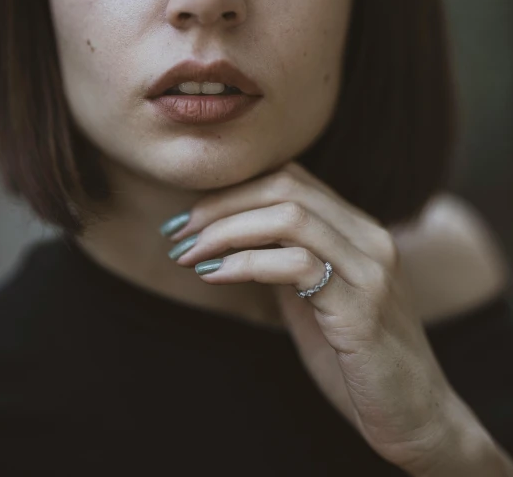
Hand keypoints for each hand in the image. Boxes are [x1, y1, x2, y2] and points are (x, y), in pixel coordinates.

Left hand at [166, 160, 458, 472]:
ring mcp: (370, 268)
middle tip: (177, 232)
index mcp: (358, 228)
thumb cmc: (357, 358)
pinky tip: (213, 276)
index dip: (234, 188)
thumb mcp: (316, 297)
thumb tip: (230, 236)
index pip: (291, 178)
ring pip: (289, 216)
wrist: (414, 414)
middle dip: (222, 204)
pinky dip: (245, 262)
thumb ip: (287, 261)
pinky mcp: (363, 306)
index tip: (189, 215)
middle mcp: (369, 236)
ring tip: (187, 254)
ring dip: (225, 230)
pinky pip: (296, 264)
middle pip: (286, 186)